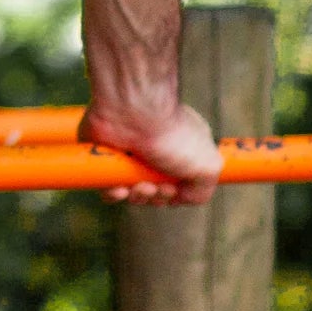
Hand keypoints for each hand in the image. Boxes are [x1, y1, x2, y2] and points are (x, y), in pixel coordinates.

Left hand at [81, 100, 222, 206]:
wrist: (131, 112)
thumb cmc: (170, 134)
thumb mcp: (207, 166)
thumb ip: (202, 190)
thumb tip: (181, 198)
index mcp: (181, 151)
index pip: (179, 184)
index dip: (176, 194)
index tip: (175, 190)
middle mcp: (154, 152)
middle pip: (155, 192)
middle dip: (157, 197)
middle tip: (157, 186)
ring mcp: (128, 154)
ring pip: (131, 193)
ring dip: (138, 196)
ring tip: (140, 185)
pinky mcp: (104, 156)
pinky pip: (107, 187)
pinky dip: (114, 194)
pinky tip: (119, 187)